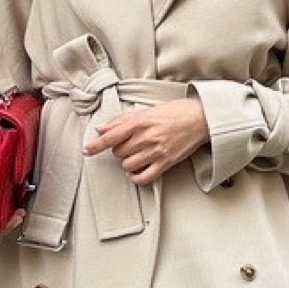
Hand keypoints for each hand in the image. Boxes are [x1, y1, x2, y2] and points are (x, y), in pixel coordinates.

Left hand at [83, 99, 209, 185]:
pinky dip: (136, 177)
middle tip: (128, 145)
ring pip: (128, 165)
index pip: (110, 137)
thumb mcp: (147, 110)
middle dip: (119, 150)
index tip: (87, 150)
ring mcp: (156, 151)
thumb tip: (101, 128)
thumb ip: (122, 120)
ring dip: (127, 162)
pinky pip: (144, 177)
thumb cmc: (175, 112)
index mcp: (139, 122)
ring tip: (135, 155)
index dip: (96, 145)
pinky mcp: (165, 162)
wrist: (201, 119)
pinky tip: (136, 171)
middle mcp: (146, 137)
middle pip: (118, 152)